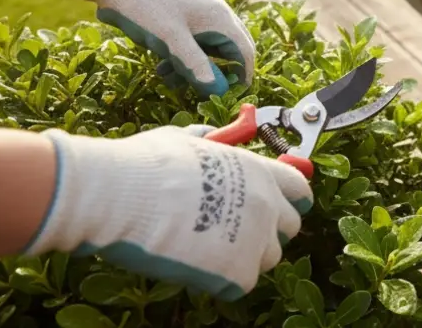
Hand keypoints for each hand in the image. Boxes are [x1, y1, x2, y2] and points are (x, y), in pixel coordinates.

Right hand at [26, 125, 313, 300]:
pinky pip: (241, 283)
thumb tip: (212, 138)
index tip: (281, 206)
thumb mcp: (186, 141)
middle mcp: (267, 204)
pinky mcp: (238, 273)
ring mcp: (256, 240)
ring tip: (210, 249)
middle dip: (268, 230)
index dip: (291, 198)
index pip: (300, 189)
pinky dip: (223, 280)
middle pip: (289, 227)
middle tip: (237, 230)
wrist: (122, 194)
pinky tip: (196, 265)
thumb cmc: (147, 164)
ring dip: (246, 256)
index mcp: (259, 171)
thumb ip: (210, 143)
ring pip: (268, 258)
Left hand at [55, 0, 254, 96]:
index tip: (232, 97)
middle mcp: (215, 14)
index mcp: (219, 19)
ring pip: (207, 47)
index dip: (242, 76)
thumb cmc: (146, 6)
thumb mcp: (171, 41)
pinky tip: (162, 67)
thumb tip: (221, 91)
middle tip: (202, 93)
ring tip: (169, 80)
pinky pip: (192, 41)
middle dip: (218, 73)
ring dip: (194, 67)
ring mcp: (199, 12)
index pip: (244, 52)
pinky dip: (182, 57)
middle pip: (230, 50)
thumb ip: (196, 66)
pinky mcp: (182, 13)